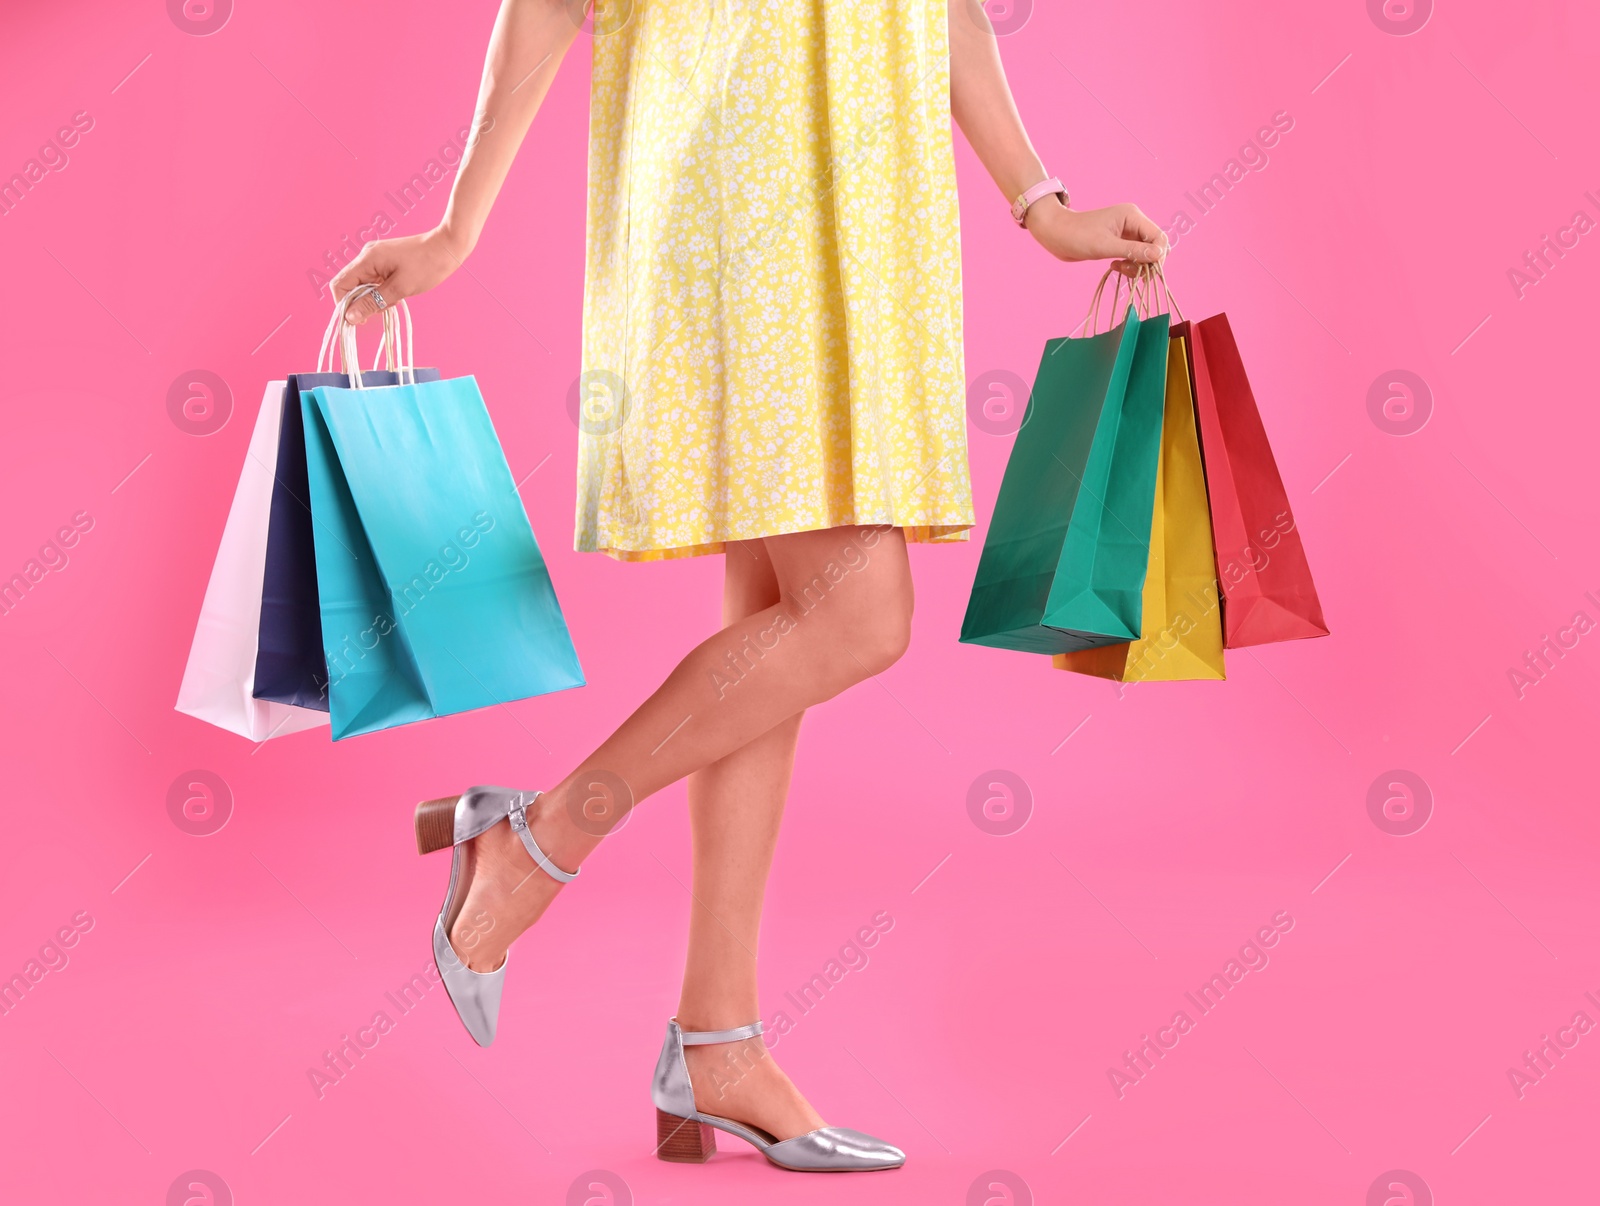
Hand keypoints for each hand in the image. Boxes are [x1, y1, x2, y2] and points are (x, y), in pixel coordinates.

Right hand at [331, 226, 469, 324]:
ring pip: (363, 285)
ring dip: (375, 298)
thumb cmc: (427, 266)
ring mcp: (375, 258)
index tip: (359, 320)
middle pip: (350, 285)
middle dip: (363, 302)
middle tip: (384, 308)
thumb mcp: (400, 289)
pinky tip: (398, 294)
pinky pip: (374, 281)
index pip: (340, 285)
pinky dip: (382, 292)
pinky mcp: (384, 262)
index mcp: (367, 259)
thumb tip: (350, 317)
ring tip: (396, 298)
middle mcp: (367, 256)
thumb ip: (373, 303)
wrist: (448, 248)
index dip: (344, 305)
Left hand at [1025, 200, 1168, 275]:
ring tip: (1118, 269)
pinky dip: (1129, 265)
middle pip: (1155, 246)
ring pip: (1145, 254)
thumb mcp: (1105, 246)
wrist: (1056, 234)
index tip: (1145, 270)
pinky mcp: (1119, 242)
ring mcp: (1127, 232)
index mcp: (1133, 216)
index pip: (1159, 237)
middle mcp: (1133, 222)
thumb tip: (1158, 255)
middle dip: (1146, 263)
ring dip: (1137, 266)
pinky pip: (1134, 256)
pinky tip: (1115, 266)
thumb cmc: (1077, 236)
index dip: (1157, 255)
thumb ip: (1132, 251)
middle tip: (1128, 271)